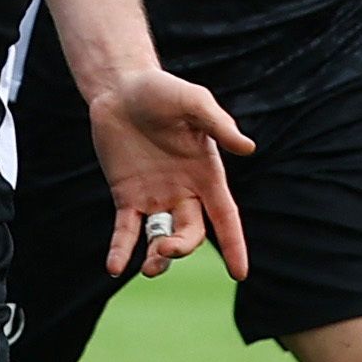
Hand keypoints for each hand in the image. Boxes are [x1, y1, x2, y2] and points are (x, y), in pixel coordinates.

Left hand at [91, 69, 255, 279]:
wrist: (121, 88)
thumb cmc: (163, 91)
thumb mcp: (194, 102)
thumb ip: (219, 125)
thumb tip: (247, 147)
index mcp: (206, 174)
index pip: (225, 217)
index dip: (233, 245)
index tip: (239, 273)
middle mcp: (183, 191)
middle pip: (190, 232)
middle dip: (181, 246)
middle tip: (165, 248)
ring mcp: (154, 196)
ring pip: (160, 238)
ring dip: (157, 258)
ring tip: (147, 268)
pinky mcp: (126, 196)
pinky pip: (126, 230)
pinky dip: (121, 250)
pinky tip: (114, 267)